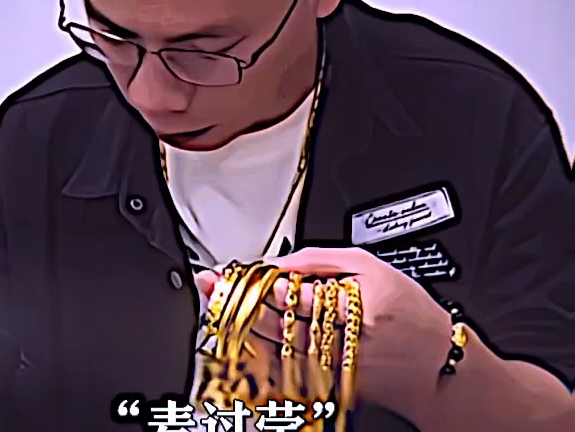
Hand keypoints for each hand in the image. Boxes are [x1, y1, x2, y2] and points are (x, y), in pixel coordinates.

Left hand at [195, 248, 453, 413]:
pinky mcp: (324, 383)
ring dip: (238, 323)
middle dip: (235, 300)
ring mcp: (327, 367)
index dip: (254, 283)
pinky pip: (281, 366)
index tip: (229, 271)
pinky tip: (238, 333)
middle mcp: (334, 342)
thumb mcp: (372, 267)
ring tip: (214, 302)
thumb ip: (322, 261)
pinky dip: (255, 348)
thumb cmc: (410, 315)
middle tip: (208, 284)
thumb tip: (279, 263)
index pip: (288, 294)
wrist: (438, 367)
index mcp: (349, 308)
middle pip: (272, 320)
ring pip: (270, 345)